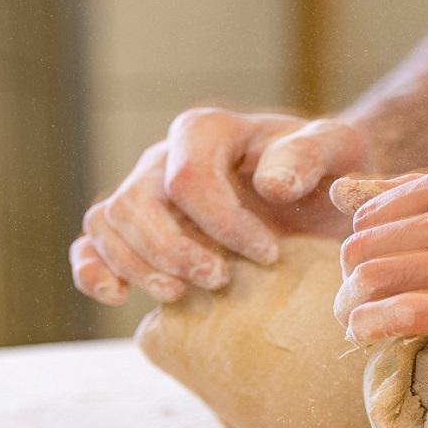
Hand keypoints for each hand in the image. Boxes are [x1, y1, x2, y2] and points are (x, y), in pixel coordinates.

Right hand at [70, 110, 365, 305]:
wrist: (315, 192)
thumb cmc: (324, 169)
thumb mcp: (337, 149)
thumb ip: (310, 155)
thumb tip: (270, 185)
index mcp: (206, 131)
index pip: (188, 178)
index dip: (222, 222)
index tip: (268, 253)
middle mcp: (163, 158)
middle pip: (137, 202)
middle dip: (174, 249)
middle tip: (221, 280)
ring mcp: (142, 193)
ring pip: (108, 224)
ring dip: (139, 265)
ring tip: (182, 294)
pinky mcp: (133, 230)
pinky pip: (90, 244)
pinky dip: (93, 270)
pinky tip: (119, 296)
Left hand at [331, 157, 427, 358]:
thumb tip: (350, 194)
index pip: (378, 209)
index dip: (365, 243)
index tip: (371, 270)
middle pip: (366, 244)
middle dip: (350, 277)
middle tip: (354, 302)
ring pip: (374, 278)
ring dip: (353, 305)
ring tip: (358, 323)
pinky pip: (404, 314)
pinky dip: (371, 326)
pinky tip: (369, 335)